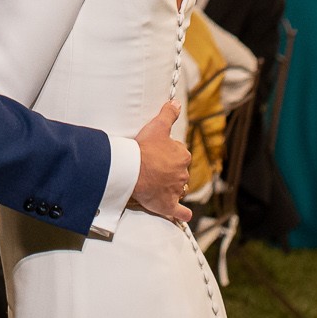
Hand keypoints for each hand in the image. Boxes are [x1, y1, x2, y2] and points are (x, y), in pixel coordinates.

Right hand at [131, 100, 192, 222]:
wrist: (133, 170)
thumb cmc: (144, 148)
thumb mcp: (157, 126)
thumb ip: (168, 114)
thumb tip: (176, 103)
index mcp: (182, 156)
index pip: (179, 154)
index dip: (168, 153)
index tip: (157, 153)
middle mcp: (183, 173)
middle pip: (179, 171)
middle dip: (170, 170)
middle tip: (154, 168)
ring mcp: (176, 190)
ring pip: (178, 188)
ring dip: (172, 188)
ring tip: (158, 185)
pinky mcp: (168, 205)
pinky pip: (179, 212)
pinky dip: (182, 214)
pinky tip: (183, 215)